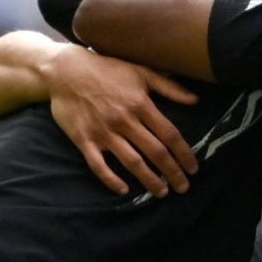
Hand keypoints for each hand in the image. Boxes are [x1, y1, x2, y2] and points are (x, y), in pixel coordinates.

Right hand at [43, 45, 198, 196]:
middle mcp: (124, 120)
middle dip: (172, 172)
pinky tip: (124, 190)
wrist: (65, 70)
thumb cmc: (106, 69)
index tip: (194, 169)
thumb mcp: (140, 72)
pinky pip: (98, 165)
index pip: (170, 135)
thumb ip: (169, 87)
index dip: (184, 154)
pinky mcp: (83, 139)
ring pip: (132, 162)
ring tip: (161, 192)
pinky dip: (111, 180)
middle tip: (183, 188)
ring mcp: (103, 132)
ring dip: (149, 180)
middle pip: (155, 152)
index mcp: (140, 104)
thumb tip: (196, 100)